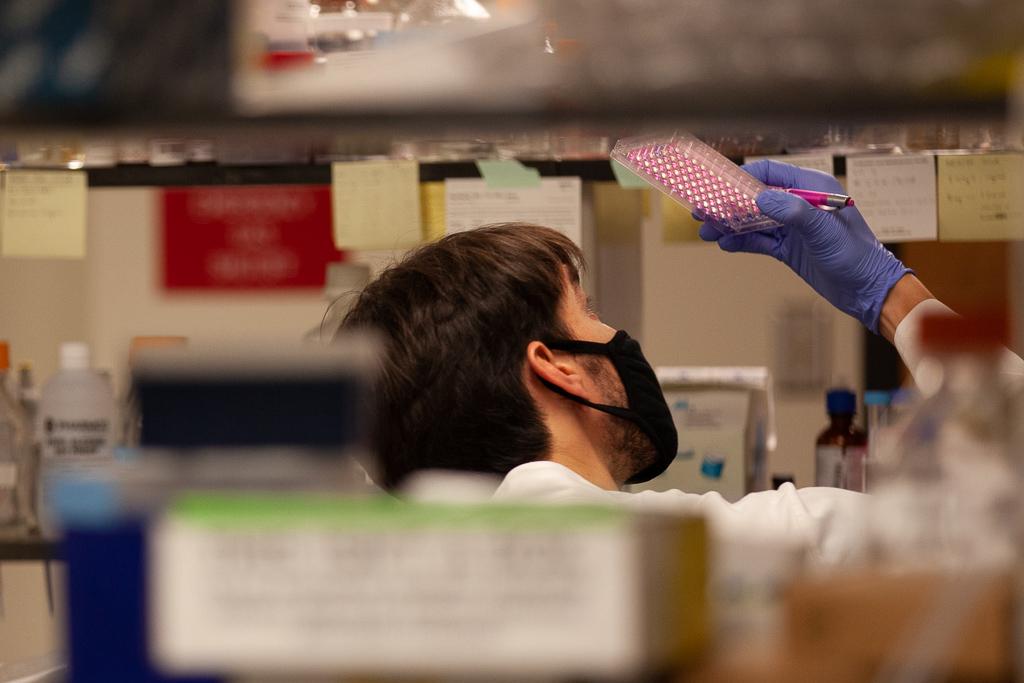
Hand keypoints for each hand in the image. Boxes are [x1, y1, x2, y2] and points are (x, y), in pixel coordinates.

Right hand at [698, 160, 910, 333]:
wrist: (868, 290)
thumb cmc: (857, 257)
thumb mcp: (825, 232)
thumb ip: (794, 212)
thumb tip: (761, 199)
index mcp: (812, 188)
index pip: (770, 174)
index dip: (742, 179)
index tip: (718, 187)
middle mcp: (801, 204)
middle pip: (756, 197)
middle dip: (728, 204)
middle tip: (703, 211)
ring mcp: (793, 227)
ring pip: (753, 220)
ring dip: (730, 225)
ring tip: (706, 233)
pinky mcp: (789, 248)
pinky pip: (759, 240)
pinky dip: (741, 241)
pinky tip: (725, 244)